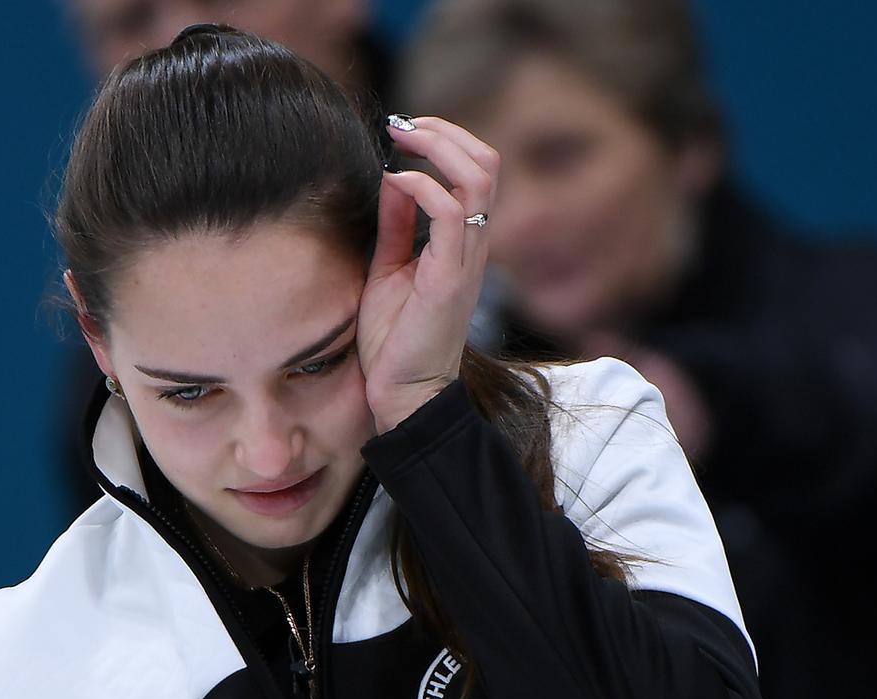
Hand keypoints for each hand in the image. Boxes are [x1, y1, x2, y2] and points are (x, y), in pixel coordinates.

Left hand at [357, 117, 499, 432]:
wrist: (401, 395)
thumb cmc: (395, 339)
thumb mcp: (390, 268)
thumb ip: (396, 226)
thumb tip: (393, 177)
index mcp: (462, 241)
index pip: (476, 169)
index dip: (445, 139)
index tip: (403, 130)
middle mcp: (473, 245)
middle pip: (486, 163)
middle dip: (445, 131)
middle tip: (402, 125)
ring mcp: (466, 261)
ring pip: (478, 178)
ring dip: (438, 146)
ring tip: (401, 138)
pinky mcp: (449, 279)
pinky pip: (450, 214)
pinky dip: (423, 186)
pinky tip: (396, 183)